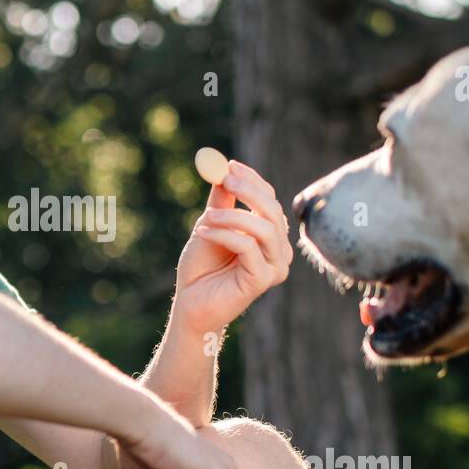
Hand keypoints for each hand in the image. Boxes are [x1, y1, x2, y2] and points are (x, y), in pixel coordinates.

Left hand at [173, 159, 292, 333]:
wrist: (190, 304)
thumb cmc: (201, 268)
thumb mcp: (209, 227)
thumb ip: (220, 203)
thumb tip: (222, 170)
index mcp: (269, 234)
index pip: (269, 199)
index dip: (252, 180)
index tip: (230, 165)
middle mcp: (278, 250)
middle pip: (273, 211)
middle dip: (249, 191)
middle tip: (225, 179)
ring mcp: (275, 266)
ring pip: (264, 228)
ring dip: (232, 217)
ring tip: (205, 219)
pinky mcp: (263, 280)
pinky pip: (248, 247)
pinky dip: (224, 235)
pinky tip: (201, 234)